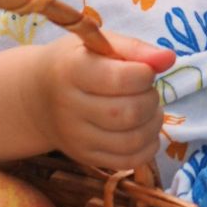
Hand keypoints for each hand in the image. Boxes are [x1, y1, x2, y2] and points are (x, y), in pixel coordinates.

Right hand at [25, 31, 167, 170]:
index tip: (144, 70)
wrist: (38, 96)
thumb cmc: (75, 62)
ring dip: (153, 124)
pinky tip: (145, 130)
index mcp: (71, 71)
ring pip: (131, 141)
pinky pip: (128, 161)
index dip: (145, 73)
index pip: (120, 79)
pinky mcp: (85, 158)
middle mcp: (69, 108)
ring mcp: (76, 138)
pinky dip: (148, 147)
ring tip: (150, 110)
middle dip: (151, 100)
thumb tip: (168, 58)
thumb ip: (135, 49)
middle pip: (127, 113)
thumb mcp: (99, 44)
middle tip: (147, 90)